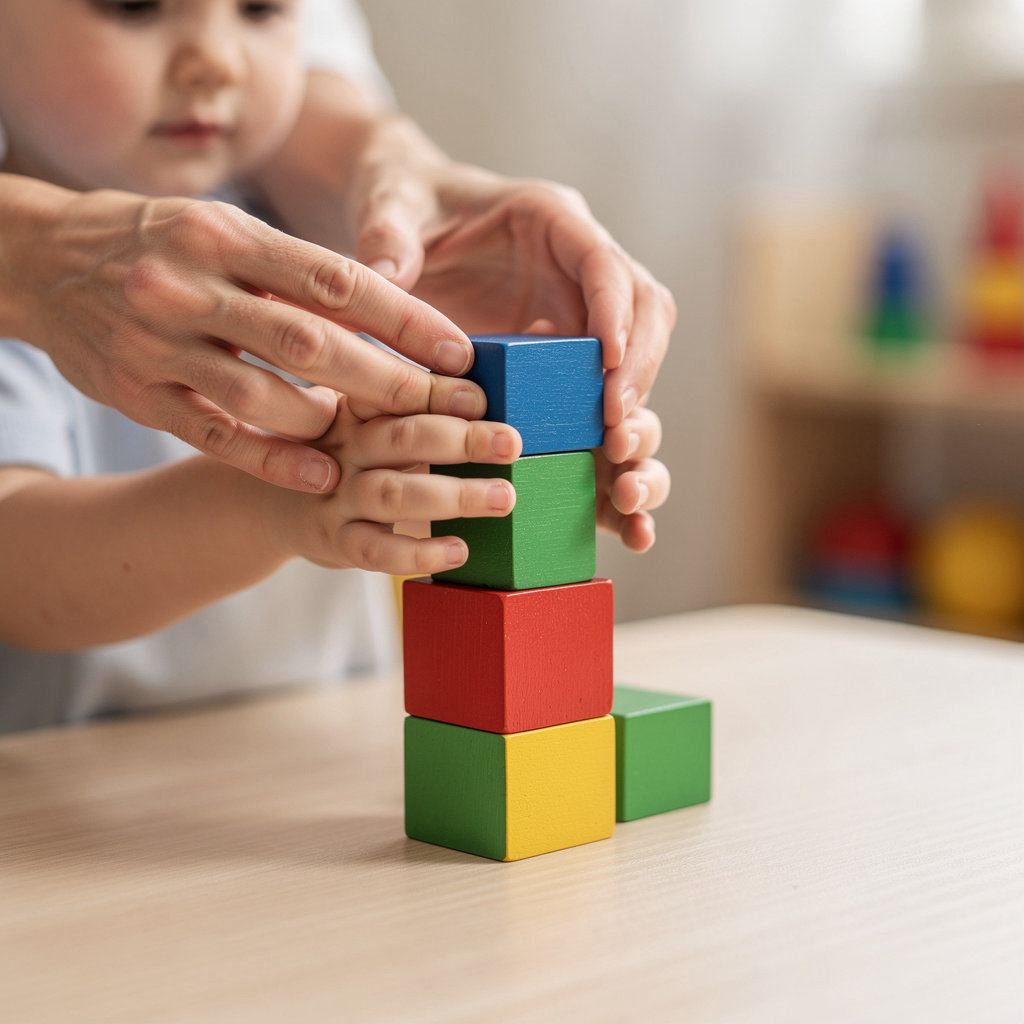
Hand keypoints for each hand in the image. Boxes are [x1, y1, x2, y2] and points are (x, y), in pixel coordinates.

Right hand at [2, 176, 484, 493]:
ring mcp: (161, 343)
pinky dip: (273, 460)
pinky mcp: (141, 393)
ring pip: (261, 394)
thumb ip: (295, 272)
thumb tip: (388, 313)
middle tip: (446, 406)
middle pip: (308, 340)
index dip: (404, 319)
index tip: (458, 351)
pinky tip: (318, 476)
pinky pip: (216, 437)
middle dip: (386, 380)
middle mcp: (191, 285)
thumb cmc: (162, 244)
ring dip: (326, 421)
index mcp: (226, 235)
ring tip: (363, 434)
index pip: (334, 279)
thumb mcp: (226, 233)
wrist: (46, 258)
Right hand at [264, 395, 523, 574]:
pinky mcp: (335, 540)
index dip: (441, 392)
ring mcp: (337, 494)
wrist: (270, 502)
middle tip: (510, 443)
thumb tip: (543, 326)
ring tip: (503, 497)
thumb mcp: (383, 406)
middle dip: (460, 438)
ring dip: (453, 496)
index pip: (399, 390)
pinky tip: (459, 550)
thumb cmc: (353, 447)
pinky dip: (419, 552)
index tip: (483, 396)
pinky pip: (376, 550)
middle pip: (402, 436)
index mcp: (359, 402)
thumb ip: (455, 378)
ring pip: (394, 494)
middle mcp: (346, 443)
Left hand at [341, 120, 675, 547]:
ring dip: (639, 425)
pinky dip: (619, 457)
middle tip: (616, 433)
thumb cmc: (406, 202)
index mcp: (553, 221)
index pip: (605, 265)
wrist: (407, 222)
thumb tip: (382, 272)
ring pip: (638, 370)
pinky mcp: (568, 365)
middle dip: (639, 379)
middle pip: (645, 320)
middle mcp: (581, 273)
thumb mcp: (389, 207)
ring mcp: (580, 321)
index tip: (609, 367)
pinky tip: (623, 512)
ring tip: (625, 481)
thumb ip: (388, 234)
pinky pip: (606, 409)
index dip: (617, 314)